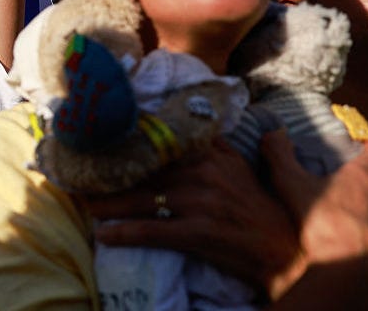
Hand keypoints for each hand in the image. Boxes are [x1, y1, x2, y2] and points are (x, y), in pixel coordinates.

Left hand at [88, 138, 301, 297]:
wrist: (285, 251)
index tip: (99, 139)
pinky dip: (123, 233)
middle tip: (82, 175)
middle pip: (143, 169)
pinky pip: (150, 231)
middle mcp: (202, 172)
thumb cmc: (260, 208)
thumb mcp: (239, 166)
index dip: (127, 140)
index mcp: (209, 154)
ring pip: (140, 198)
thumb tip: (196, 115)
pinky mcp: (197, 232)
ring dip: (107, 203)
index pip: (160, 140)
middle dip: (110, 173)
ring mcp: (198, 202)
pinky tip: (103, 235)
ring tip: (84, 204)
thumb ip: (213, 144)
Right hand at [262, 129, 367, 298]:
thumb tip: (273, 133)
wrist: (349, 272)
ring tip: (348, 227)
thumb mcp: (291, 184)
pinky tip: (358, 251)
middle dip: (366, 188)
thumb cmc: (322, 223)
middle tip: (343, 194)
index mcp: (364, 177)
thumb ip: (279, 156)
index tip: (359, 153)